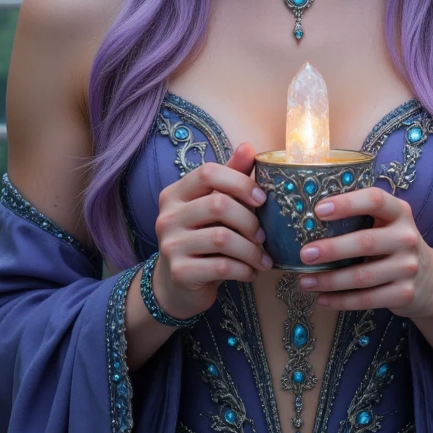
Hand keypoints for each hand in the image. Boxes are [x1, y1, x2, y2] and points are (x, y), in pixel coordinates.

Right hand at [153, 142, 273, 320]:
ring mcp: (170, 245)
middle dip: (250, 220)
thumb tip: (247, 147)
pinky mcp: (179, 272)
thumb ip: (229, 179)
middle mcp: (168, 216)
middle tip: (264, 235)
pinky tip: (251, 272)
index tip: (263, 198)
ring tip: (263, 259)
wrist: (177, 286)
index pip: (207, 172)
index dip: (240, 181)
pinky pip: (222, 267)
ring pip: (222, 238)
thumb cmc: (201, 239)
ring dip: (252, 250)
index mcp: (176, 194)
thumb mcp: (212, 207)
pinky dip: (244, 270)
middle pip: (218, 204)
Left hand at [297, 185, 432, 313]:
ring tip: (305, 281)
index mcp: (399, 212)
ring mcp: (408, 267)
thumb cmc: (394, 245)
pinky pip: (367, 299)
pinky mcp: (404, 294)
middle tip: (305, 255)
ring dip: (329, 280)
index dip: (347, 203)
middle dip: (331, 249)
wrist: (430, 279)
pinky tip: (321, 299)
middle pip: (365, 242)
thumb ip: (361, 219)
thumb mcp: (388, 225)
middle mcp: (407, 237)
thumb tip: (309, 222)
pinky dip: (340, 301)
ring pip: (362, 276)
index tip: (318, 210)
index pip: (375, 200)